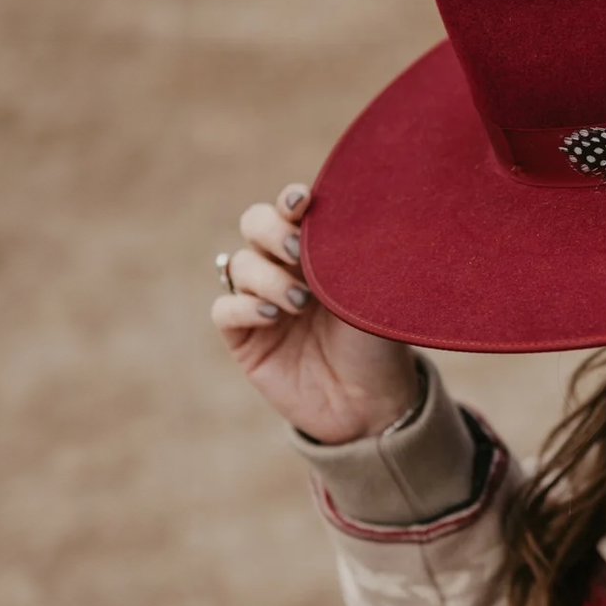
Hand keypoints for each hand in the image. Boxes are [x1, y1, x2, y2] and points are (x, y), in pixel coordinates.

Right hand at [211, 184, 418, 444]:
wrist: (372, 404)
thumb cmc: (380, 345)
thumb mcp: (377, 294)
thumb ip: (359, 254)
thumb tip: (357, 209)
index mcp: (319, 251)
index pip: (291, 209)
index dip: (290, 201)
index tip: (302, 202)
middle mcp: (286, 269)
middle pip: (254, 224)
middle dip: (272, 231)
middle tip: (300, 253)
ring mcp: (262, 302)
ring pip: (241, 265)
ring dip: (268, 276)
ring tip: (300, 302)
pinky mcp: (245, 338)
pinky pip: (225, 309)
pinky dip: (244, 306)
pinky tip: (272, 316)